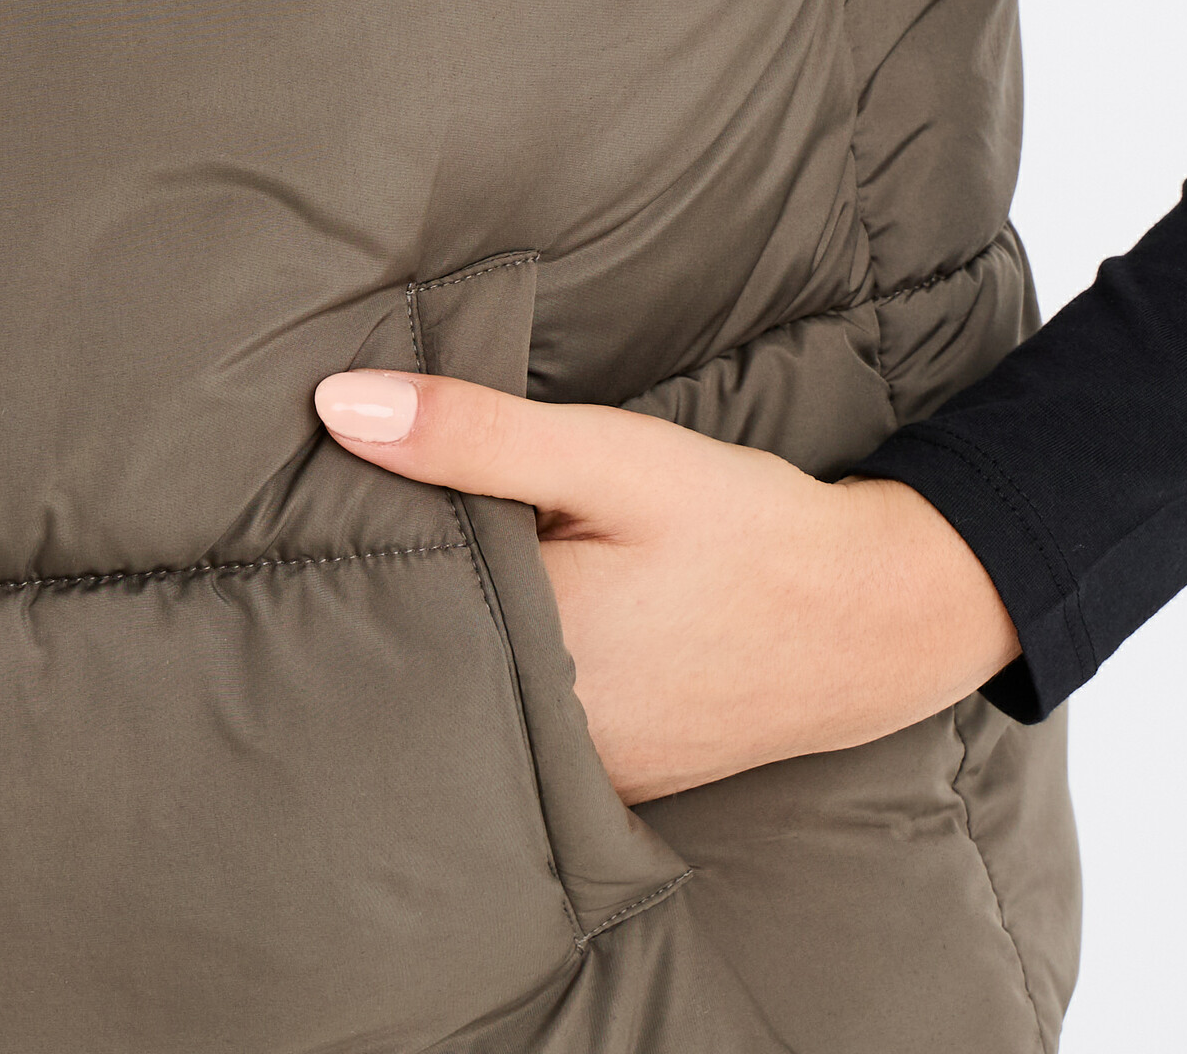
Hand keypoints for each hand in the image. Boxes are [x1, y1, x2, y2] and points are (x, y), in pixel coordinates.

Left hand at [312, 369, 1019, 803]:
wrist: (873, 617)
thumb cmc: (743, 525)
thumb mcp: (611, 456)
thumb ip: (473, 435)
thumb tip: (335, 406)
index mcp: (534, 653)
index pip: (390, 599)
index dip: (351, 542)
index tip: (312, 497)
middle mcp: (547, 736)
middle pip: (424, 655)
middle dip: (390, 594)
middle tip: (351, 526)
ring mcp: (583, 773)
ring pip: (473, 696)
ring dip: (447, 636)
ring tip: (416, 571)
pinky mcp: (614, 779)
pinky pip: (525, 727)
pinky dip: (504, 674)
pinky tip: (501, 622)